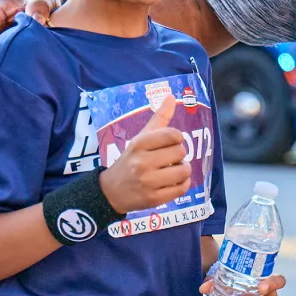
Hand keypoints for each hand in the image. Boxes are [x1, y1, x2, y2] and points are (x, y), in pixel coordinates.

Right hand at [99, 95, 188, 212]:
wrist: (111, 191)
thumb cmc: (130, 160)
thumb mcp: (140, 138)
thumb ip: (159, 118)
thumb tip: (172, 96)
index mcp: (139, 143)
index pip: (173, 135)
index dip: (176, 138)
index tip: (170, 142)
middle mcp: (142, 162)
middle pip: (181, 152)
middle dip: (179, 155)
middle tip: (170, 158)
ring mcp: (148, 182)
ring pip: (184, 171)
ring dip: (183, 170)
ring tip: (172, 170)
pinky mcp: (154, 199)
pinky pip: (182, 188)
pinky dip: (182, 184)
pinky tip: (173, 182)